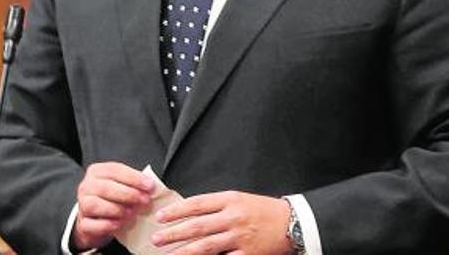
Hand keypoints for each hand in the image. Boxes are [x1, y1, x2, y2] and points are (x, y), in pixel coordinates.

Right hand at [72, 162, 153, 251]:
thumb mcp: (122, 186)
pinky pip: (93, 224)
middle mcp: (86, 186)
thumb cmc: (112, 199)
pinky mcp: (82, 224)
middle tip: (144, 200)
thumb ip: (133, 184)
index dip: (133, 178)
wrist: (95, 220)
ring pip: (96, 205)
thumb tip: (151, 186)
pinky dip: (107, 224)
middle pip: (106, 187)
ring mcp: (82, 205)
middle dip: (128, 194)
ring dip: (117, 209)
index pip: (115, 170)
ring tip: (132, 213)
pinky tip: (119, 224)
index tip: (150, 186)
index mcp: (97, 172)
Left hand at [153, 191, 290, 254]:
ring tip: (168, 253)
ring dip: (184, 251)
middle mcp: (233, 217)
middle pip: (197, 226)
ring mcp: (240, 237)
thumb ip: (217, 205)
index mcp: (230, 200)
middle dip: (173, 233)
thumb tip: (189, 213)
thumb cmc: (263, 210)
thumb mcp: (240, 199)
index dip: (176, 211)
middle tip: (156, 238)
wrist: (292, 223)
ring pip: (205, 246)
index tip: (160, 217)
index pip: (197, 204)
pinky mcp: (247, 254)